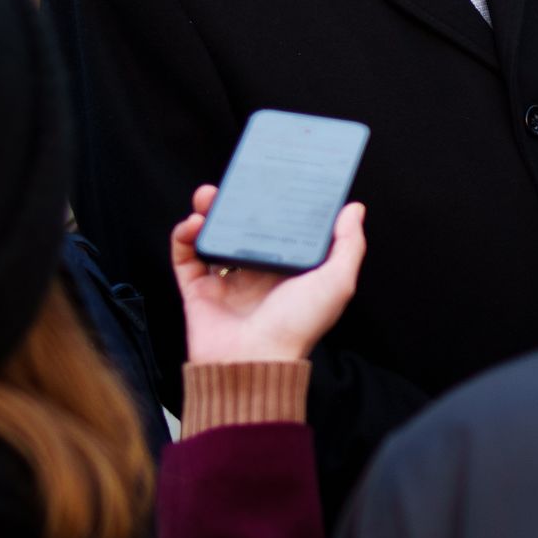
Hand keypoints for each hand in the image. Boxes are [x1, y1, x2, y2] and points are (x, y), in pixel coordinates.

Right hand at [169, 185, 366, 363]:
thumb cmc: (298, 326)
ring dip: (208, 212)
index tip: (274, 175)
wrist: (254, 362)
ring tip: (209, 196)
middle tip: (235, 180)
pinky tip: (192, 223)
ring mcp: (226, 282)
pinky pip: (185, 258)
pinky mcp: (198, 291)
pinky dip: (183, 237)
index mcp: (289, 270)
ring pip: (212, 237)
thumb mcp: (336, 282)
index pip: (281, 227)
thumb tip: (354, 209)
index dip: (276, 203)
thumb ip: (348, 245)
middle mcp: (257, 274)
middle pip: (244, 228)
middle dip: (237, 202)